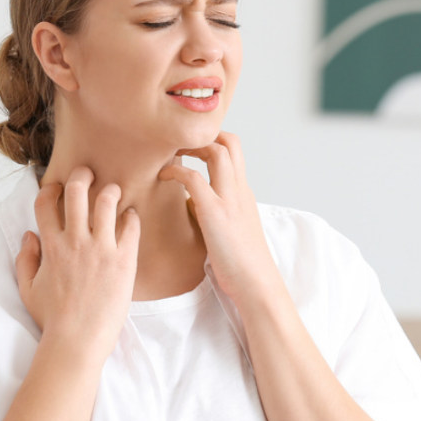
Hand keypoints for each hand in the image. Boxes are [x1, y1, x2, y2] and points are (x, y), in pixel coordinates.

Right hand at [16, 166, 140, 360]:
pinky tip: (130, 217)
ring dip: (110, 191)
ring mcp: (101, 249)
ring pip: (106, 201)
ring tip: (113, 192)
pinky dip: (131, 216)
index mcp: (51, 246)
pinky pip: (131, 226)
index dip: (50, 188)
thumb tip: (29, 235)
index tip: (58, 187)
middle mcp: (75, 241)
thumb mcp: (28, 289)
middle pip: (77, 191)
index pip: (46, 203)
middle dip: (82, 175)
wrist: (78, 341)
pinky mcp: (124, 260)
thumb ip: (25, 259)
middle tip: (89, 173)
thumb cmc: (53, 319)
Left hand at [158, 131, 277, 306]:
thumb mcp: (231, 229)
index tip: (191, 147)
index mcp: (243, 194)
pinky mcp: (215, 213)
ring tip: (172, 154)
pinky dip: (176, 170)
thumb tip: (189, 203)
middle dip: (204, 135)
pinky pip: (193, 178)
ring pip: (218, 151)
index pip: (234, 152)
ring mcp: (230, 200)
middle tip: (180, 144)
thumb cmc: (241, 265)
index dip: (212, 141)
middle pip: (230, 142)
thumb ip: (214, 211)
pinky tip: (164, 176)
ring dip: (192, 146)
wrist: (257, 285)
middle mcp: (240, 190)